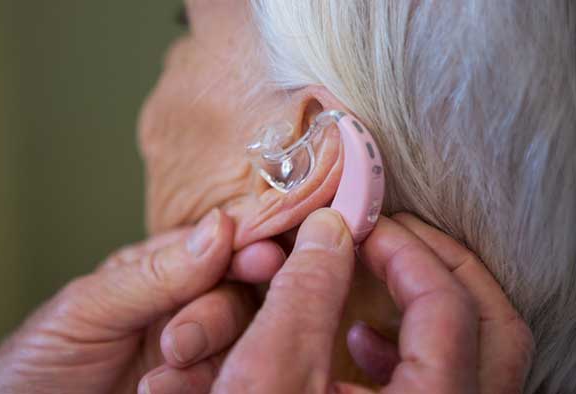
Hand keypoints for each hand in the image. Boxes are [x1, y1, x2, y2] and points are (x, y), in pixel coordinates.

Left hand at [0, 208, 285, 393]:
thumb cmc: (40, 361)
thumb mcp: (89, 308)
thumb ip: (156, 273)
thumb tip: (220, 228)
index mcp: (159, 270)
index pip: (216, 246)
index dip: (243, 246)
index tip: (259, 256)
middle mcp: (183, 305)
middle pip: (236, 294)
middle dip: (216, 314)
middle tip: (181, 341)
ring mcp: (194, 350)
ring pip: (238, 340)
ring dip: (205, 356)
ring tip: (158, 377)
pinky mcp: (198, 387)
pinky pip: (225, 377)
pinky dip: (199, 386)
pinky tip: (158, 392)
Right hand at [139, 209, 532, 393]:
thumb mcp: (269, 376)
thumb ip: (305, 294)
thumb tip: (331, 229)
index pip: (447, 306)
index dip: (405, 251)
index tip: (361, 225)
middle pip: (493, 327)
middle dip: (440, 266)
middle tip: (390, 236)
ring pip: (479, 357)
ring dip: (432, 305)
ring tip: (374, 282)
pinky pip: (444, 386)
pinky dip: (409, 352)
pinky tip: (357, 344)